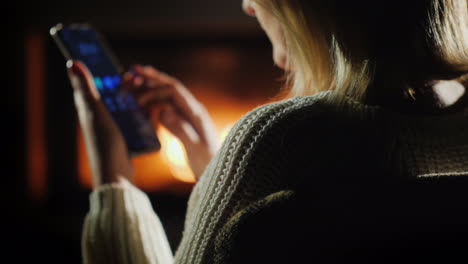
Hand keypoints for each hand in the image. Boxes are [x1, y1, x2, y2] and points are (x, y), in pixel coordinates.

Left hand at [67, 60, 133, 186]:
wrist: (116, 173)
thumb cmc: (104, 142)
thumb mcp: (96, 111)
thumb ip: (87, 88)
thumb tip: (72, 63)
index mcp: (88, 111)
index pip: (91, 86)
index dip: (100, 74)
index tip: (113, 64)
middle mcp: (97, 119)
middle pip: (110, 97)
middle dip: (122, 87)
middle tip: (135, 78)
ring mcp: (111, 129)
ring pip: (123, 109)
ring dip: (133, 101)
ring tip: (145, 93)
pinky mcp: (123, 139)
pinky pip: (132, 122)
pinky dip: (140, 116)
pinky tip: (150, 113)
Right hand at [122, 65, 219, 179]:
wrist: (216, 170)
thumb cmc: (208, 160)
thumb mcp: (196, 147)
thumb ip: (181, 129)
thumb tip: (163, 112)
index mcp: (195, 112)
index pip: (174, 91)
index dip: (156, 88)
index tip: (138, 97)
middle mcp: (191, 110)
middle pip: (170, 88)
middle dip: (152, 78)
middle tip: (133, 70)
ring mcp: (186, 116)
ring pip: (165, 96)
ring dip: (150, 88)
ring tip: (132, 82)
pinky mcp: (182, 124)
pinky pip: (165, 108)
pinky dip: (151, 103)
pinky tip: (140, 103)